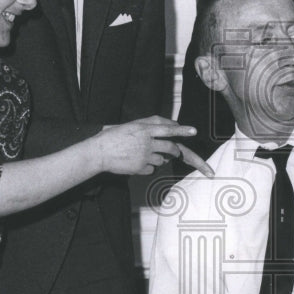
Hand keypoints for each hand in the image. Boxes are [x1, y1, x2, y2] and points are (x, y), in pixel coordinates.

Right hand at [98, 117, 213, 176]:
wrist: (99, 152)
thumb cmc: (115, 136)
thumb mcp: (133, 125)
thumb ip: (152, 124)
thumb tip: (172, 125)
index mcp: (144, 129)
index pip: (167, 129)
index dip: (182, 130)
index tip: (194, 131)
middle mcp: (146, 142)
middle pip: (170, 148)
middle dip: (176, 152)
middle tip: (176, 153)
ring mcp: (144, 156)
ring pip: (162, 160)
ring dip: (157, 159)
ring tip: (140, 155)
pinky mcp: (140, 167)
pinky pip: (151, 169)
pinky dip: (147, 167)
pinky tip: (134, 162)